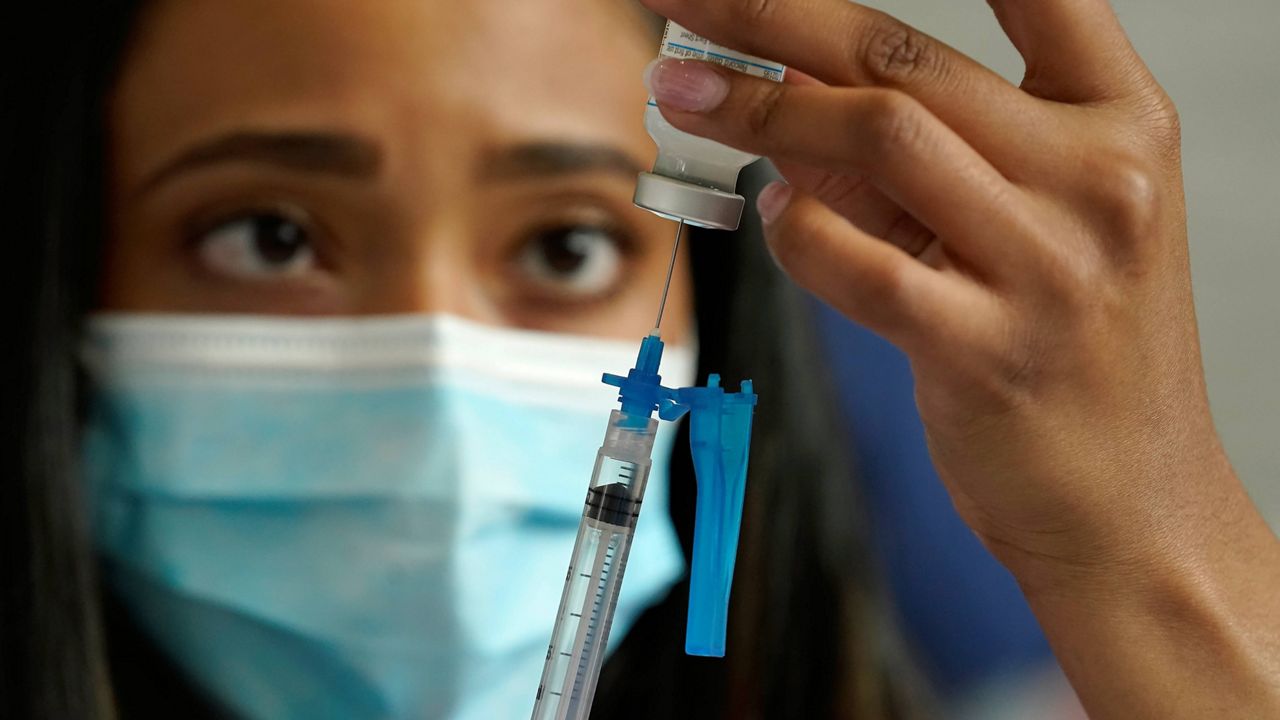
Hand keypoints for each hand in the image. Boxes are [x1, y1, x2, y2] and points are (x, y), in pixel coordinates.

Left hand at [641, 0, 1279, 715]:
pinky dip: (794, 231)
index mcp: (1124, 127)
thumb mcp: (1031, 231)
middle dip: (770, 15)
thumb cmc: (1075, 359)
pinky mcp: (987, 351)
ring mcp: (1048, 267)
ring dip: (756, 109)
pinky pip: (855, 263)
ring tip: (683, 94)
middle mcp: (1099, 180)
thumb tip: (787, 89)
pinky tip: (770, 217)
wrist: (1131, 508)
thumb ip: (923, 158)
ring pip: (879, 138)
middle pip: (905, 60)